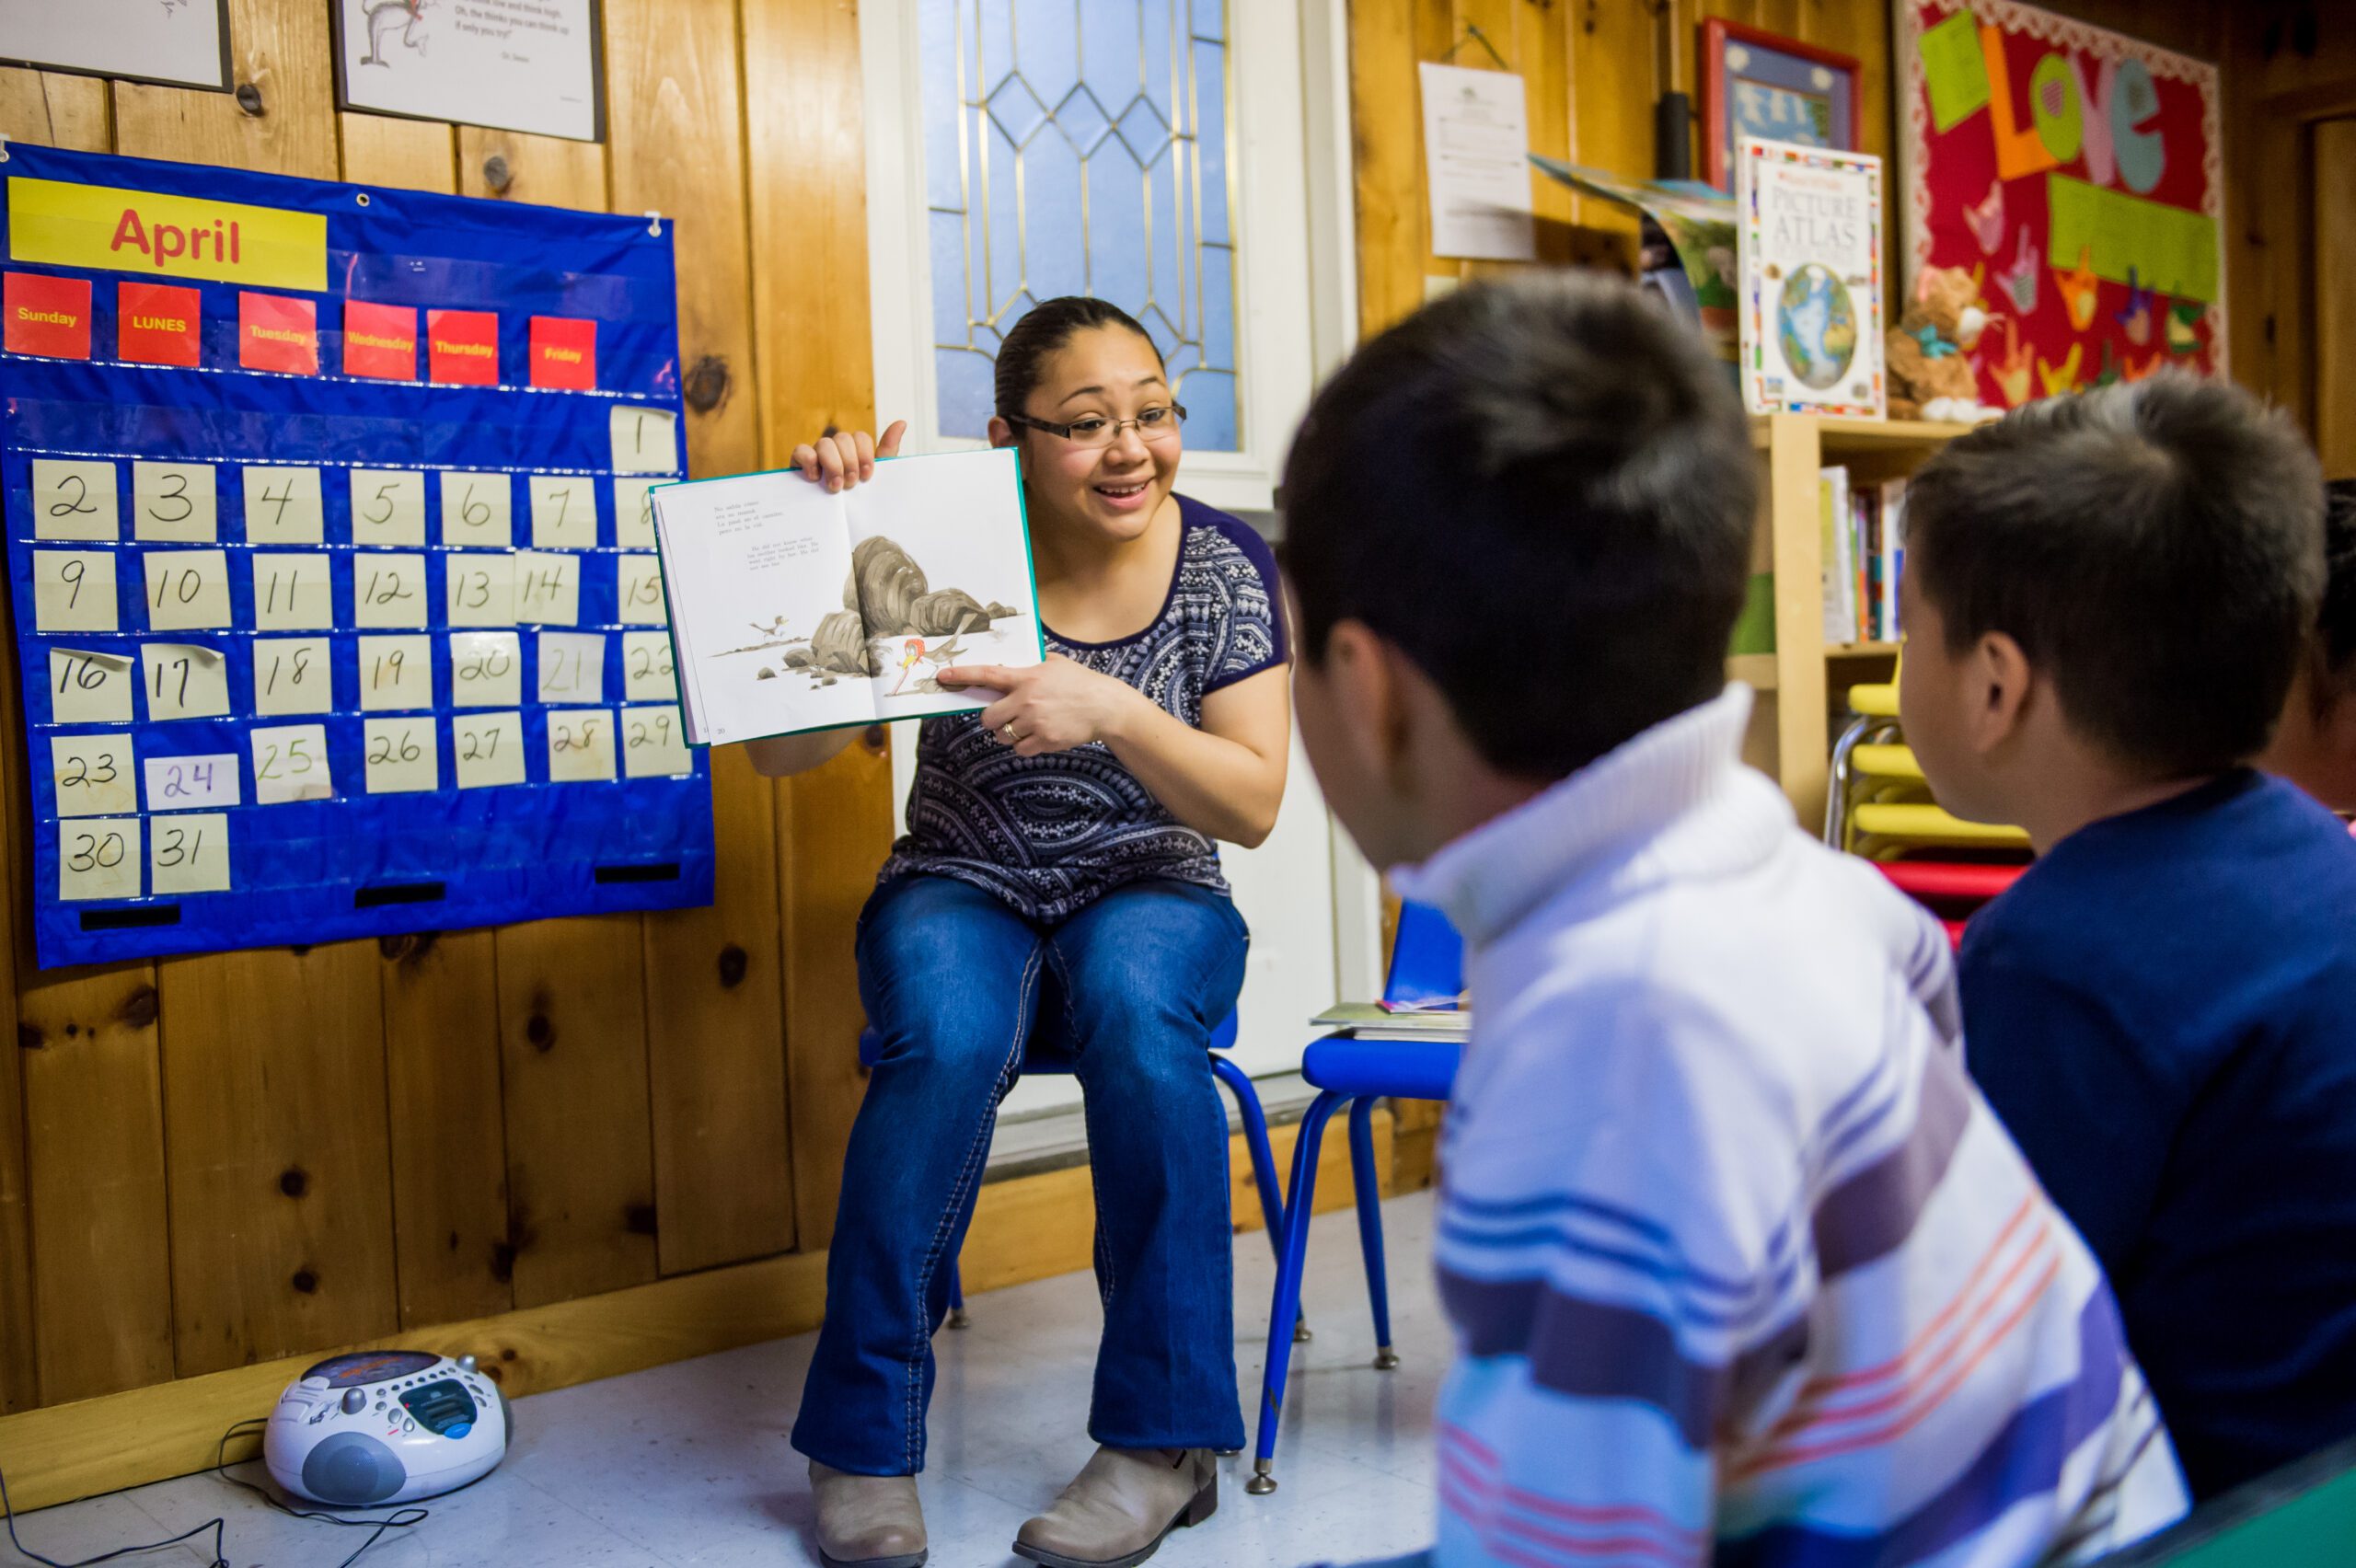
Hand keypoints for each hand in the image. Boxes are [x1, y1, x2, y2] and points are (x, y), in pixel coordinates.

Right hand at [792, 419, 906, 492]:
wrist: (839, 528)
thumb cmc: (857, 502)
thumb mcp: (876, 480)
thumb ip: (888, 451)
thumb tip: (902, 422)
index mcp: (855, 453)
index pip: (860, 437)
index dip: (865, 454)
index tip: (867, 476)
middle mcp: (836, 450)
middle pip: (843, 438)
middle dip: (850, 462)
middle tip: (851, 484)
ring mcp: (817, 456)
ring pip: (824, 443)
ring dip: (833, 464)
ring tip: (835, 486)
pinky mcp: (799, 465)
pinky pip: (800, 450)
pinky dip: (808, 460)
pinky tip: (815, 477)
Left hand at [939, 655, 1141, 756]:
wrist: (1105, 706)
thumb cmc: (1079, 682)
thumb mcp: (1054, 663)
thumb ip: (1030, 664)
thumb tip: (1010, 664)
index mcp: (1027, 677)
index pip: (987, 675)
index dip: (962, 676)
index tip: (942, 676)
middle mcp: (1027, 700)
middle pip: (988, 718)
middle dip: (993, 719)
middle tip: (1006, 716)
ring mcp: (1035, 723)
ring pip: (1003, 736)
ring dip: (1009, 733)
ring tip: (1029, 725)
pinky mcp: (1044, 741)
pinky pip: (1020, 749)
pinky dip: (1025, 745)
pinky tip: (1040, 735)